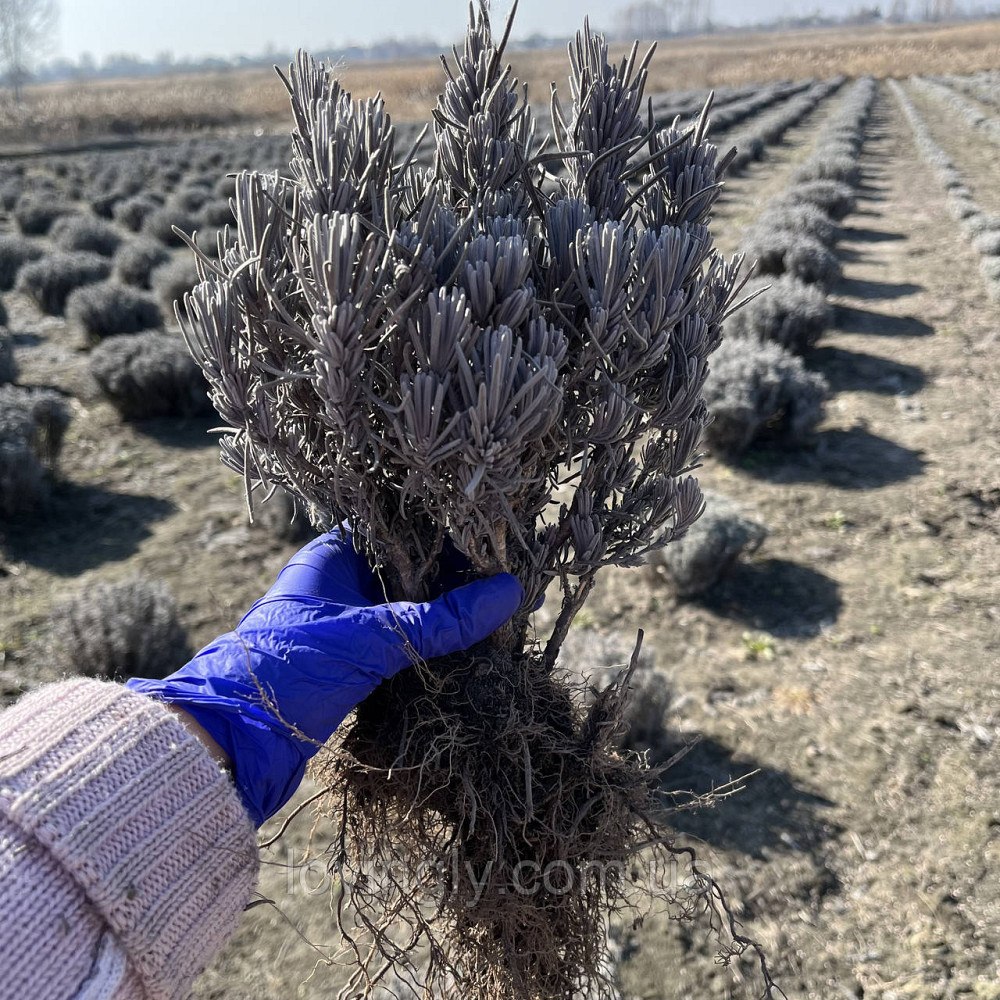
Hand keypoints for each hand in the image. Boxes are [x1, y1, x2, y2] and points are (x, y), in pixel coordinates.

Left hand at [126, 529, 523, 824]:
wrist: (235, 742)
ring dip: (447, 614)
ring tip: (497, 616)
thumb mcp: (373, 638)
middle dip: (457, 578)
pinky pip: (402, 640)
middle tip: (506, 587)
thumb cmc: (292, 669)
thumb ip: (441, 620)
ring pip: (409, 607)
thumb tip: (509, 592)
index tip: (497, 547)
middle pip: (412, 568)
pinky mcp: (350, 661)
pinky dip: (432, 643)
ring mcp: (345, 622)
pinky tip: (467, 648)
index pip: (405, 529)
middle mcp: (340, 581)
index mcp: (335, 554)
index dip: (451, 534)